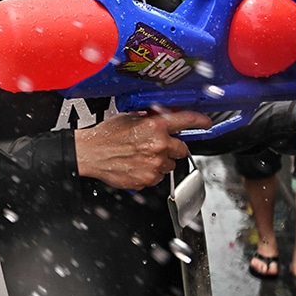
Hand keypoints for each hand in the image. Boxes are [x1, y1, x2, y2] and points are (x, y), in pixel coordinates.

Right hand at [74, 110, 210, 189]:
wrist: (89, 153)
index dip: (200, 121)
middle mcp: (159, 145)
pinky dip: (151, 173)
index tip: (206, 123)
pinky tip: (137, 166)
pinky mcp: (148, 179)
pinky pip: (158, 177)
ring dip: (161, 161)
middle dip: (172, 148)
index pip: (187, 120)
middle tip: (156, 146)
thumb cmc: (105, 135)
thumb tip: (162, 116)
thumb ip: (149, 118)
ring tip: (142, 157)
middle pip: (182, 149)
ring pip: (170, 165)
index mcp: (155, 125)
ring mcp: (155, 164)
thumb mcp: (128, 117)